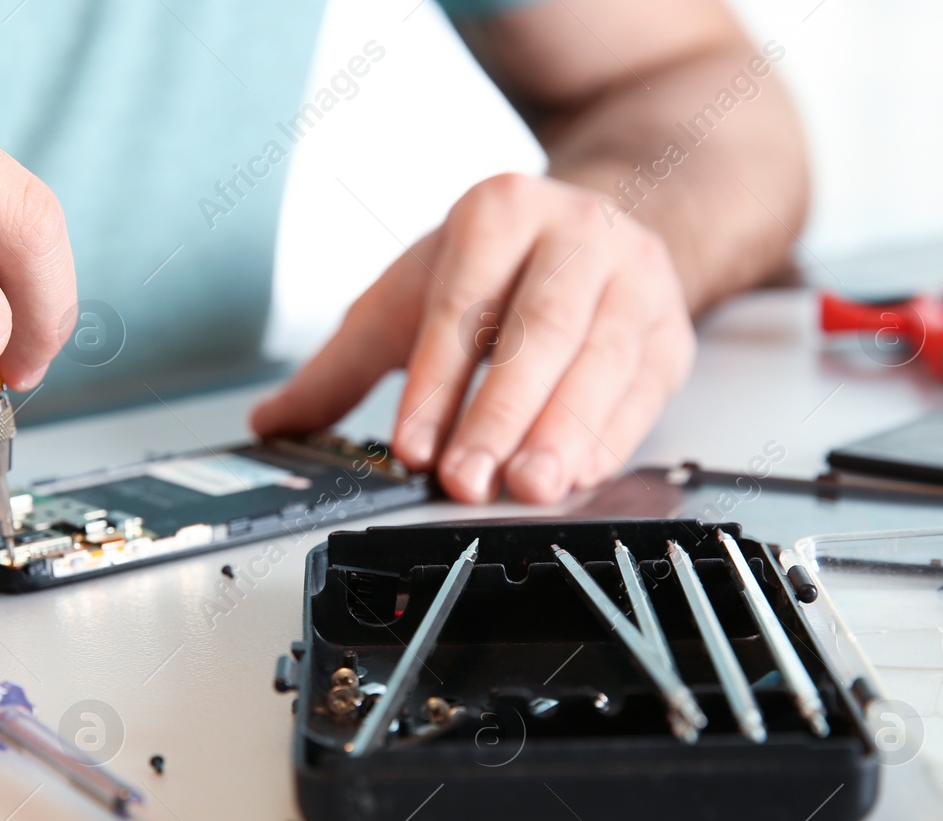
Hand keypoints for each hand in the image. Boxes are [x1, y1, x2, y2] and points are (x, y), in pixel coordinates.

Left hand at [252, 173, 693, 501]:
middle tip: (467, 480)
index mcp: (499, 212)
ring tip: (528, 487)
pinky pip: (642, 392)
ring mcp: (634, 279)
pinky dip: (609, 439)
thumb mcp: (410, 298)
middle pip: (537, 332)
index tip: (410, 447)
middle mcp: (576, 232)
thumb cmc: (494, 272)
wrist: (594, 234)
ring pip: (600, 360)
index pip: (460, 306)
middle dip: (500, 414)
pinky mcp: (671, 332)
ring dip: (562, 432)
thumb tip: (271, 421)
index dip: (434, 383)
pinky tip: (577, 475)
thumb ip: (343, 365)